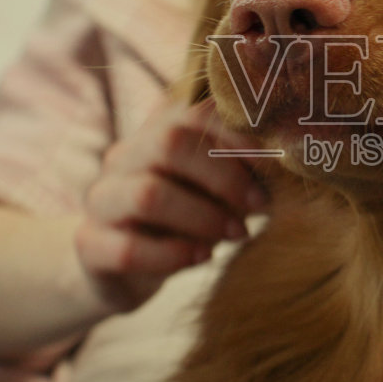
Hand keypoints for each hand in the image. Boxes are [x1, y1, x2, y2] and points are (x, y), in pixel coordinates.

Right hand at [75, 98, 267, 312]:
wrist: (116, 270)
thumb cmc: (181, 222)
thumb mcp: (212, 191)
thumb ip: (240, 173)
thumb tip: (293, 166)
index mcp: (154, 134)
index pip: (193, 111)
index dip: (239, 134)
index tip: (277, 166)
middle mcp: (122, 158)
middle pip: (169, 144)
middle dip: (224, 177)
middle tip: (259, 208)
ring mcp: (101, 200)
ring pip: (148, 195)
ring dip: (203, 217)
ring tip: (235, 236)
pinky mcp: (89, 244)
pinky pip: (127, 248)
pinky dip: (172, 255)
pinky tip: (200, 258)